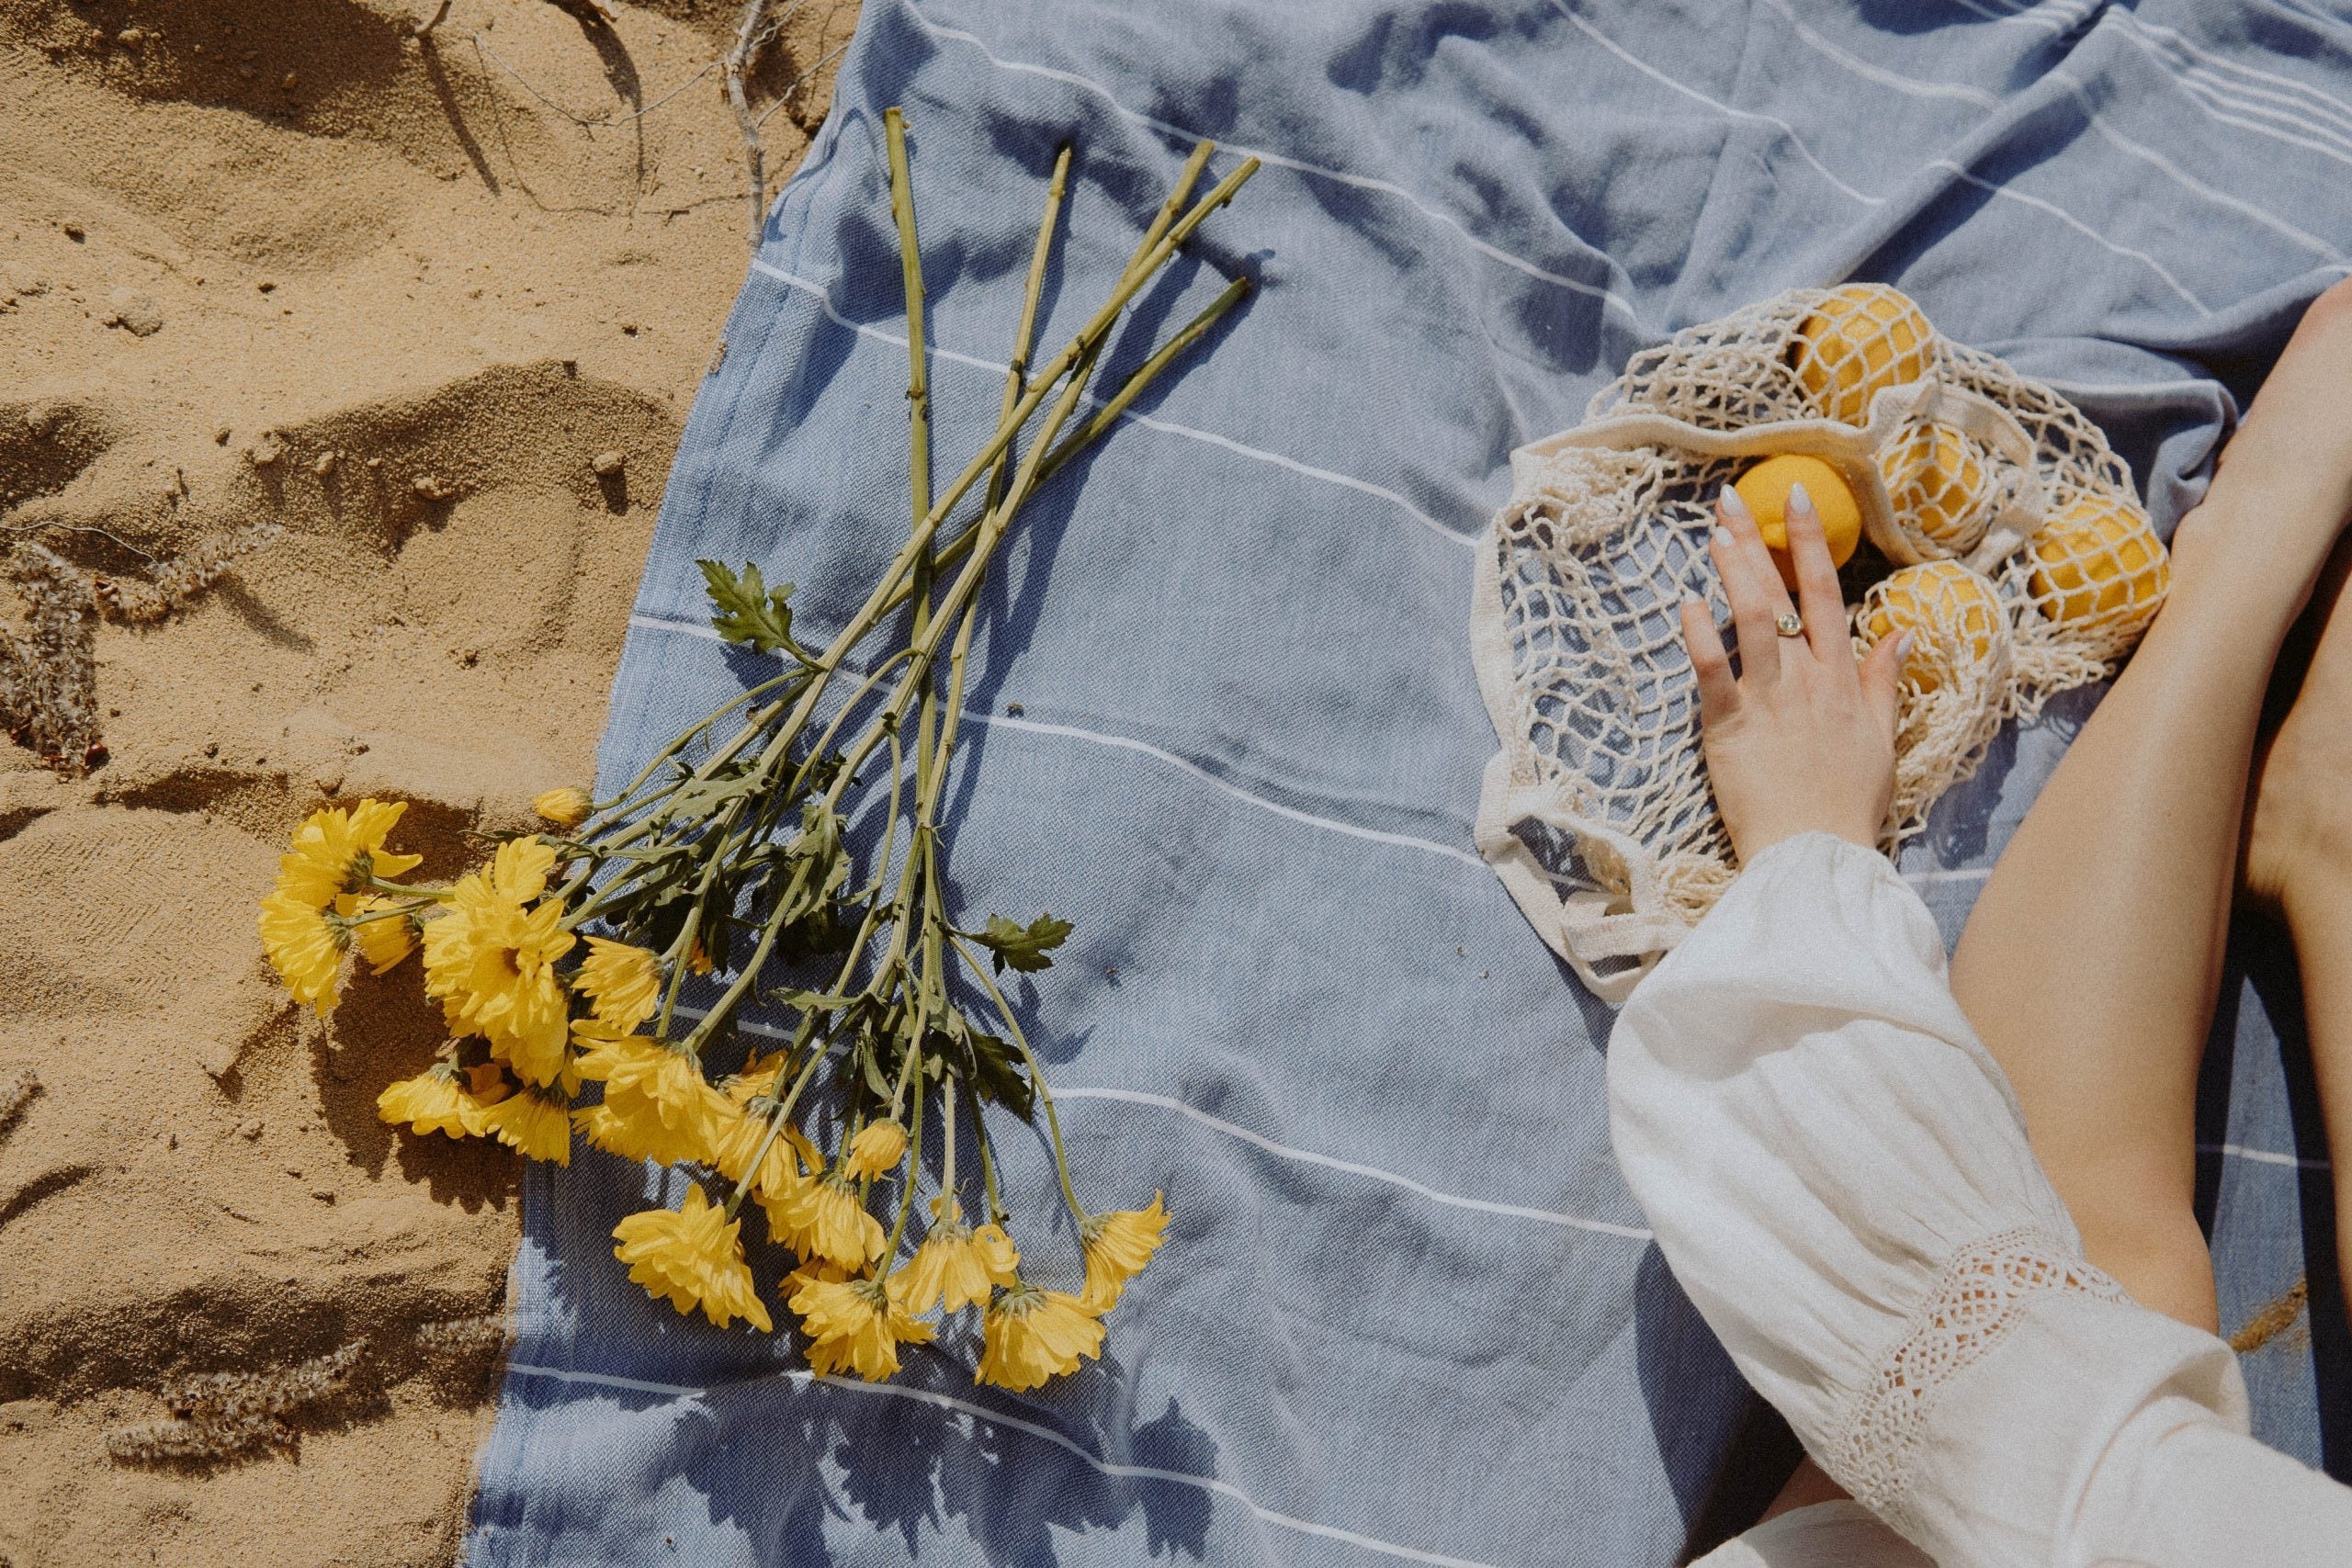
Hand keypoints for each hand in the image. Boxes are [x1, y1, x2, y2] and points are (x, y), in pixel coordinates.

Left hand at [1680, 482, 1909, 861]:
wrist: (1817, 851)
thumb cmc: (1847, 802)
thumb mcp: (1881, 738)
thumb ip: (1885, 682)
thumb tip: (1902, 633)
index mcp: (1842, 678)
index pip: (1826, 593)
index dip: (1809, 542)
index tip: (1795, 498)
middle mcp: (1807, 678)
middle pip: (1780, 595)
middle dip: (1754, 541)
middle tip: (1728, 499)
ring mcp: (1769, 698)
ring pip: (1751, 619)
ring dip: (1730, 571)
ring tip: (1710, 532)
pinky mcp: (1730, 725)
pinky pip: (1713, 671)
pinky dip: (1699, 635)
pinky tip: (1687, 603)